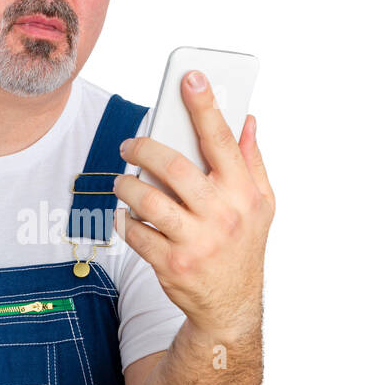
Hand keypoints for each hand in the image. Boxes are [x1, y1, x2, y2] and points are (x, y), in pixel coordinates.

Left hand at [114, 69, 275, 338]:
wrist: (230, 308)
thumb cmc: (243, 246)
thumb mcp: (262, 205)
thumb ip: (252, 162)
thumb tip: (248, 120)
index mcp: (244, 194)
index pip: (221, 140)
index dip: (204, 105)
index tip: (189, 77)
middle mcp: (222, 216)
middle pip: (173, 167)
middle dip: (144, 148)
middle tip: (129, 145)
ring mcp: (196, 242)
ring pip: (147, 200)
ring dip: (127, 186)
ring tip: (123, 181)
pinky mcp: (171, 264)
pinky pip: (135, 232)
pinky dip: (125, 220)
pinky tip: (128, 216)